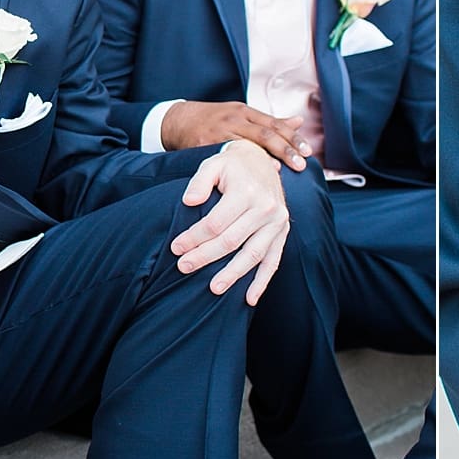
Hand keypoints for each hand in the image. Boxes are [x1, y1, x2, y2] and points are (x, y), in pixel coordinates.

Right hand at [161, 98, 310, 170]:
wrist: (178, 120)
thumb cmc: (214, 120)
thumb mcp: (241, 115)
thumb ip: (270, 121)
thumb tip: (299, 121)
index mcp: (246, 111)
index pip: (274, 123)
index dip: (292, 137)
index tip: (308, 151)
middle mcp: (235, 118)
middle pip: (265, 132)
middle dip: (285, 148)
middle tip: (301, 164)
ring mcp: (219, 130)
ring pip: (247, 143)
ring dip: (265, 157)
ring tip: (281, 171)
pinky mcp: (203, 144)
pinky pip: (224, 155)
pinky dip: (239, 165)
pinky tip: (249, 176)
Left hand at [171, 140, 290, 304]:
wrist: (261, 160)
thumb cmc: (232, 166)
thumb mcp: (213, 164)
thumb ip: (199, 182)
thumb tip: (189, 202)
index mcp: (246, 191)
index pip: (216, 223)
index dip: (194, 237)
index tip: (176, 248)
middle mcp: (266, 208)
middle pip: (231, 241)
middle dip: (205, 257)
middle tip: (183, 268)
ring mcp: (277, 222)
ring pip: (252, 255)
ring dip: (232, 275)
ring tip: (213, 289)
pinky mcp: (283, 232)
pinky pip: (273, 260)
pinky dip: (262, 281)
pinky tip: (249, 298)